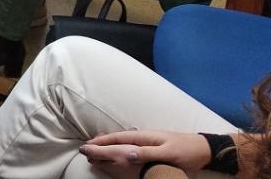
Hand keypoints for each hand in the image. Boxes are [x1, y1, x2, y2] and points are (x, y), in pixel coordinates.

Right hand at [80, 130, 211, 176]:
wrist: (205, 148)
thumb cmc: (187, 152)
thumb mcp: (168, 154)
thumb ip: (146, 153)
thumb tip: (125, 152)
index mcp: (144, 138)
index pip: (117, 140)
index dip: (101, 144)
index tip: (86, 148)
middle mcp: (143, 137)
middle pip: (117, 139)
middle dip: (100, 143)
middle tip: (85, 148)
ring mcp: (148, 140)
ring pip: (122, 140)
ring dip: (108, 143)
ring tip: (96, 145)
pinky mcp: (153, 144)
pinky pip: (129, 143)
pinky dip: (119, 144)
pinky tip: (119, 145)